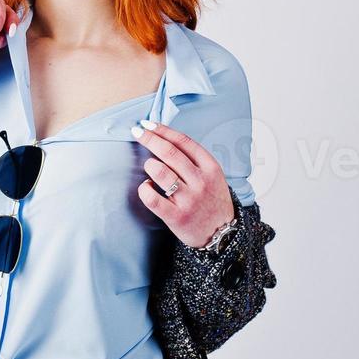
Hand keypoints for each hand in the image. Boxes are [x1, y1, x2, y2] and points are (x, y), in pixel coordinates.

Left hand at [131, 120, 235, 248]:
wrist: (221, 233)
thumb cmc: (211, 200)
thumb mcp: (212, 175)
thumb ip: (193, 159)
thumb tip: (164, 138)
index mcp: (211, 167)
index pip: (184, 142)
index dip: (164, 130)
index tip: (149, 125)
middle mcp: (200, 181)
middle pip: (170, 153)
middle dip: (150, 139)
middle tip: (137, 132)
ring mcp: (188, 199)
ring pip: (160, 172)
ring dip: (149, 164)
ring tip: (149, 166)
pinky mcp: (176, 216)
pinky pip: (152, 198)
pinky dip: (144, 189)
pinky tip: (147, 187)